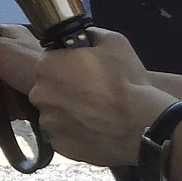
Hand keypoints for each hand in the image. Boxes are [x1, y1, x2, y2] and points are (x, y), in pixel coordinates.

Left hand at [22, 27, 176, 167]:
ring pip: (54, 112)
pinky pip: (62, 134)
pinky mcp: (58, 145)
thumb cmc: (127, 81)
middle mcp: (40, 94)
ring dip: (68, 111)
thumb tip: (83, 37)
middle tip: (91, 92)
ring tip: (94, 113)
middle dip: (65, 88)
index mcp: (48, 65)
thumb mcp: (114, 42)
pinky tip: (93, 128)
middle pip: (48, 87)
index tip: (83, 71)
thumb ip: (91, 35)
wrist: (141, 125)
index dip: (67, 65)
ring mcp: (47, 122)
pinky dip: (74, 131)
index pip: (49, 61)